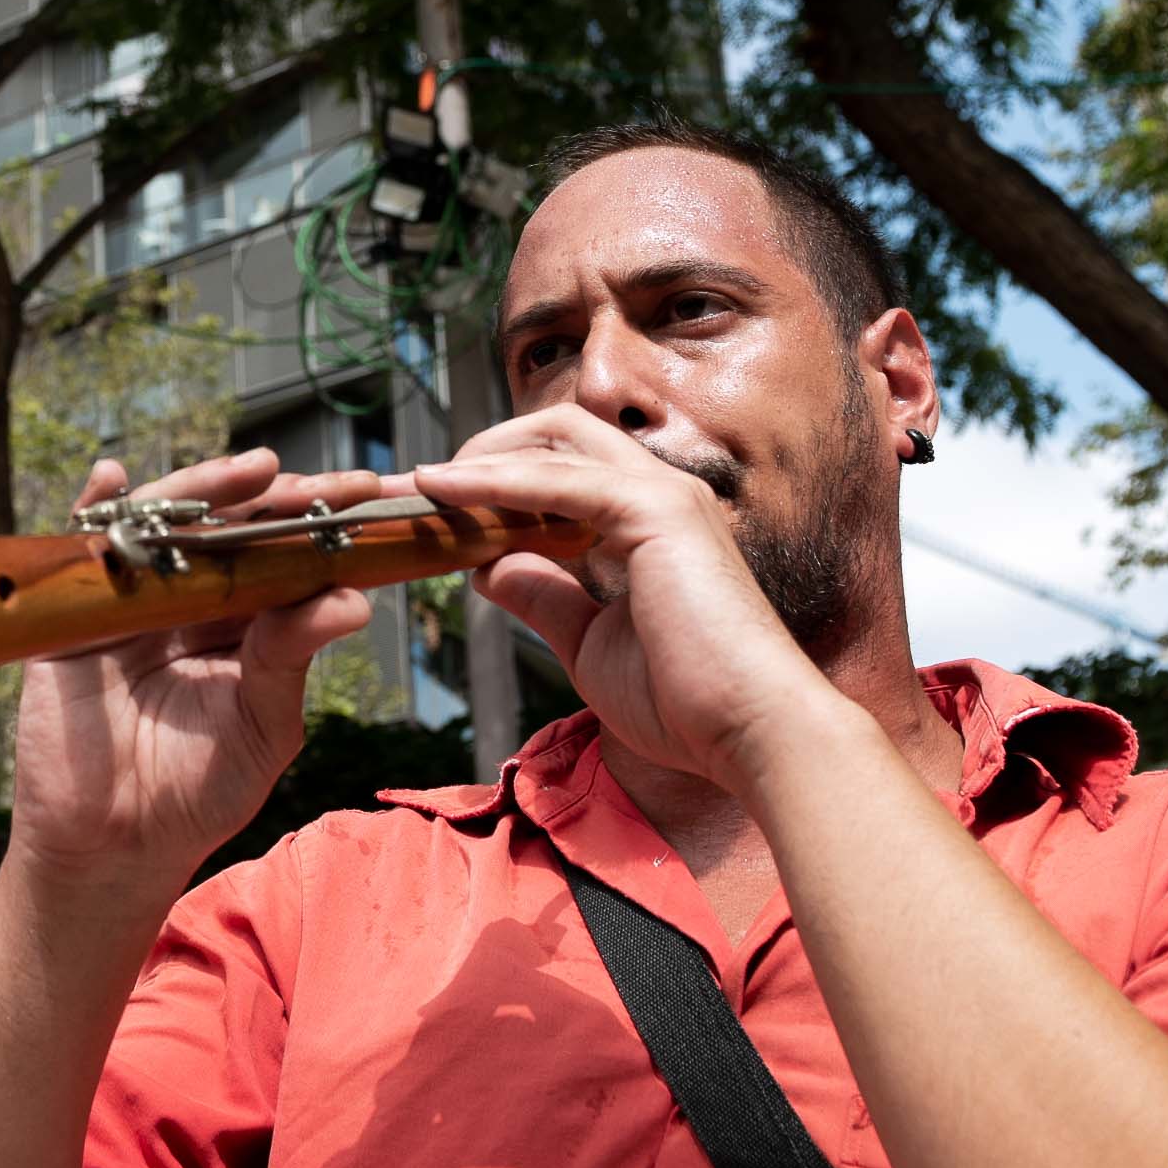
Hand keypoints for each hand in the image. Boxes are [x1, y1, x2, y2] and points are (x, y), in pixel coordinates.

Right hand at [7, 449, 382, 908]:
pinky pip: (82, 549)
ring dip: (204, 488)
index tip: (370, 498)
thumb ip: (291, 658)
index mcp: (242, 623)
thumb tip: (351, 598)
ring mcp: (132, 600)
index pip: (284, 557)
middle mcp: (188, 599)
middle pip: (229, 528)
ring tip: (255, 470)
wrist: (116, 845)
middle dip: (277, 498)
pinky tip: (110, 478)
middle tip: (326, 483)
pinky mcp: (76, 613)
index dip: (323, 524)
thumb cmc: (198, 791)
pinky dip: (92, 508)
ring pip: (165, 525)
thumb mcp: (261, 724)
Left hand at [413, 407, 841, 791]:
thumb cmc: (684, 701)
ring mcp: (663, 494)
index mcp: (650, 521)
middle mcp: (660, 492)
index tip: (438, 507)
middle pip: (557, 434)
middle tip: (421, 488)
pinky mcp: (656, 513)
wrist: (750, 733)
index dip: (497, 477)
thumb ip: (542, 595)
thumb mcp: (587, 642)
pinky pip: (558, 481)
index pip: (563, 467)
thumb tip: (487, 567)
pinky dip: (495, 481)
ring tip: (418, 488)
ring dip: (477, 461)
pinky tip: (447, 492)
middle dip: (483, 450)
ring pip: (553, 444)